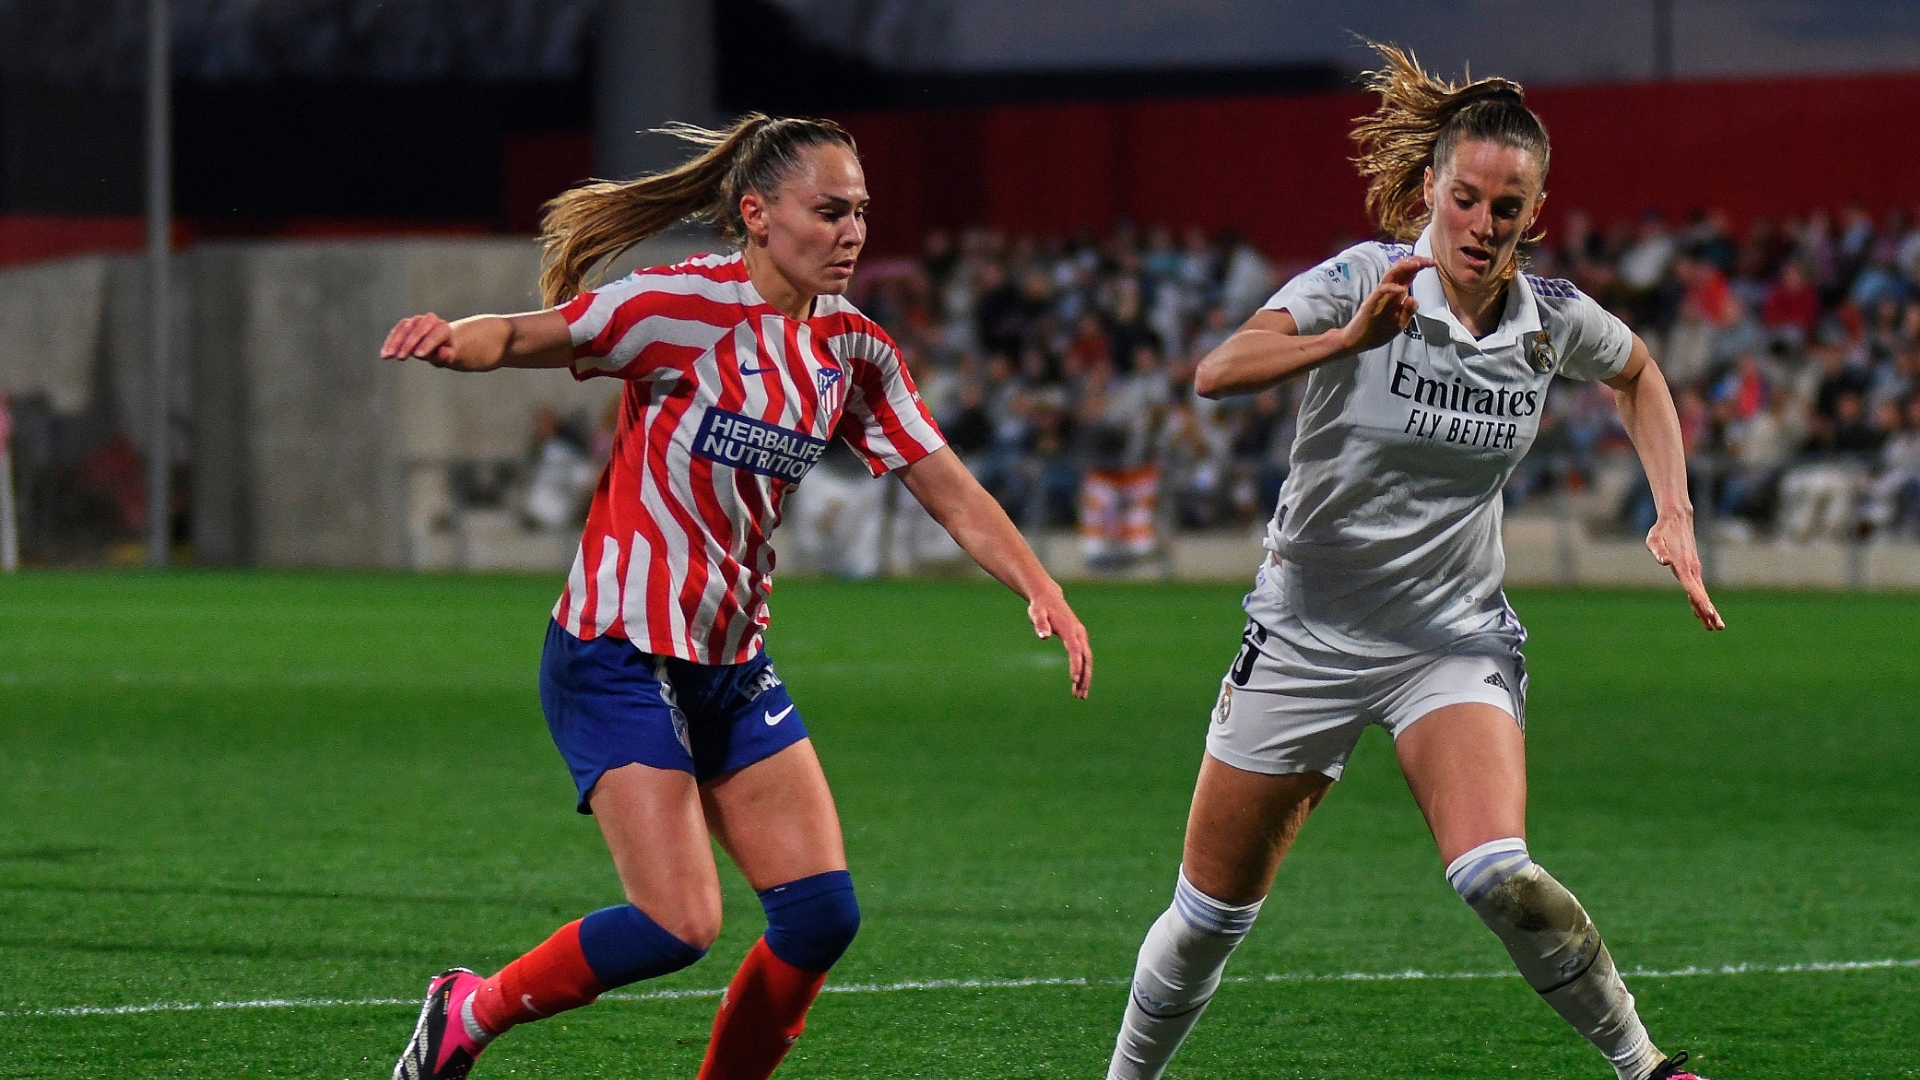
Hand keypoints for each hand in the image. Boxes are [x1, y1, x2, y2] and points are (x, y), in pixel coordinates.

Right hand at [380, 313, 456, 365]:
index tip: (418, 356)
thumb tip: (444, 352)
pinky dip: (389, 343)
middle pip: (418, 329)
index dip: (427, 344)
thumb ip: (446, 355)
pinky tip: (384, 355)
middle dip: (409, 343)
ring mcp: (417, 321)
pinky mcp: (406, 324)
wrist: (440, 344)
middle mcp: (430, 320)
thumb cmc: (445, 352)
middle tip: (401, 357)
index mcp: (443, 328)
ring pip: (404, 328)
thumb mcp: (448, 357)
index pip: (435, 334)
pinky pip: (396, 331)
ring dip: (395, 342)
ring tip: (388, 356)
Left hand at [1027, 587, 1092, 698]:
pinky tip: (1078, 684)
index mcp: (1070, 629)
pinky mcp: (1079, 639)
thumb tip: (1043, 637)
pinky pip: (1084, 657)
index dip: (1075, 665)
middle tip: (1079, 695)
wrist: (1048, 597)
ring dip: (1085, 677)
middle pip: (1086, 658)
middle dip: (1084, 677)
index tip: (1074, 680)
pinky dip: (1083, 671)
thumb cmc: (1040, 607)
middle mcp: (1079, 633)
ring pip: (1087, 660)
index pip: (1075, 650)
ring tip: (1080, 696)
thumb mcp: (1036, 613)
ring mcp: (1081, 636)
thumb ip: (1040, 624)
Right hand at [1337, 256, 1433, 354]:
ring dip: (1404, 269)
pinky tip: (1401, 289)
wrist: (1356, 342)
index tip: (1433, 263)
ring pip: (1390, 277)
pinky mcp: (1370, 304)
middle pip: (1400, 271)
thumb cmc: (1377, 332)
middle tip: (1428, 260)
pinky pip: (1380, 292)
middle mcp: (1386, 292)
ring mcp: (1378, 297)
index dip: (1419, 266)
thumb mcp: (1399, 324)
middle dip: (1415, 263)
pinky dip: (1390, 288)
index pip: (1407, 275)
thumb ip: (1408, 311)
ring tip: (1417, 264)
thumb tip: (1414, 297)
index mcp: (1394, 295)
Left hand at [1646, 513, 1725, 630]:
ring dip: (1707, 611)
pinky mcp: (1692, 569)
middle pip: (1701, 594)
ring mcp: (1694, 570)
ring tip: (1715, 627)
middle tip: (1718, 627)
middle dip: (1709, 612)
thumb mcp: (1653, 539)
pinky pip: (1697, 589)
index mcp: (1683, 565)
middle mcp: (1692, 569)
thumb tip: (1663, 562)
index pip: (1693, 588)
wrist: (1677, 519)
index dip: (1700, 601)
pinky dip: (1700, 602)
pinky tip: (1701, 613)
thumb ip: (1657, 551)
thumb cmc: (1662, 530)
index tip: (1709, 613)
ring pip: (1701, 594)